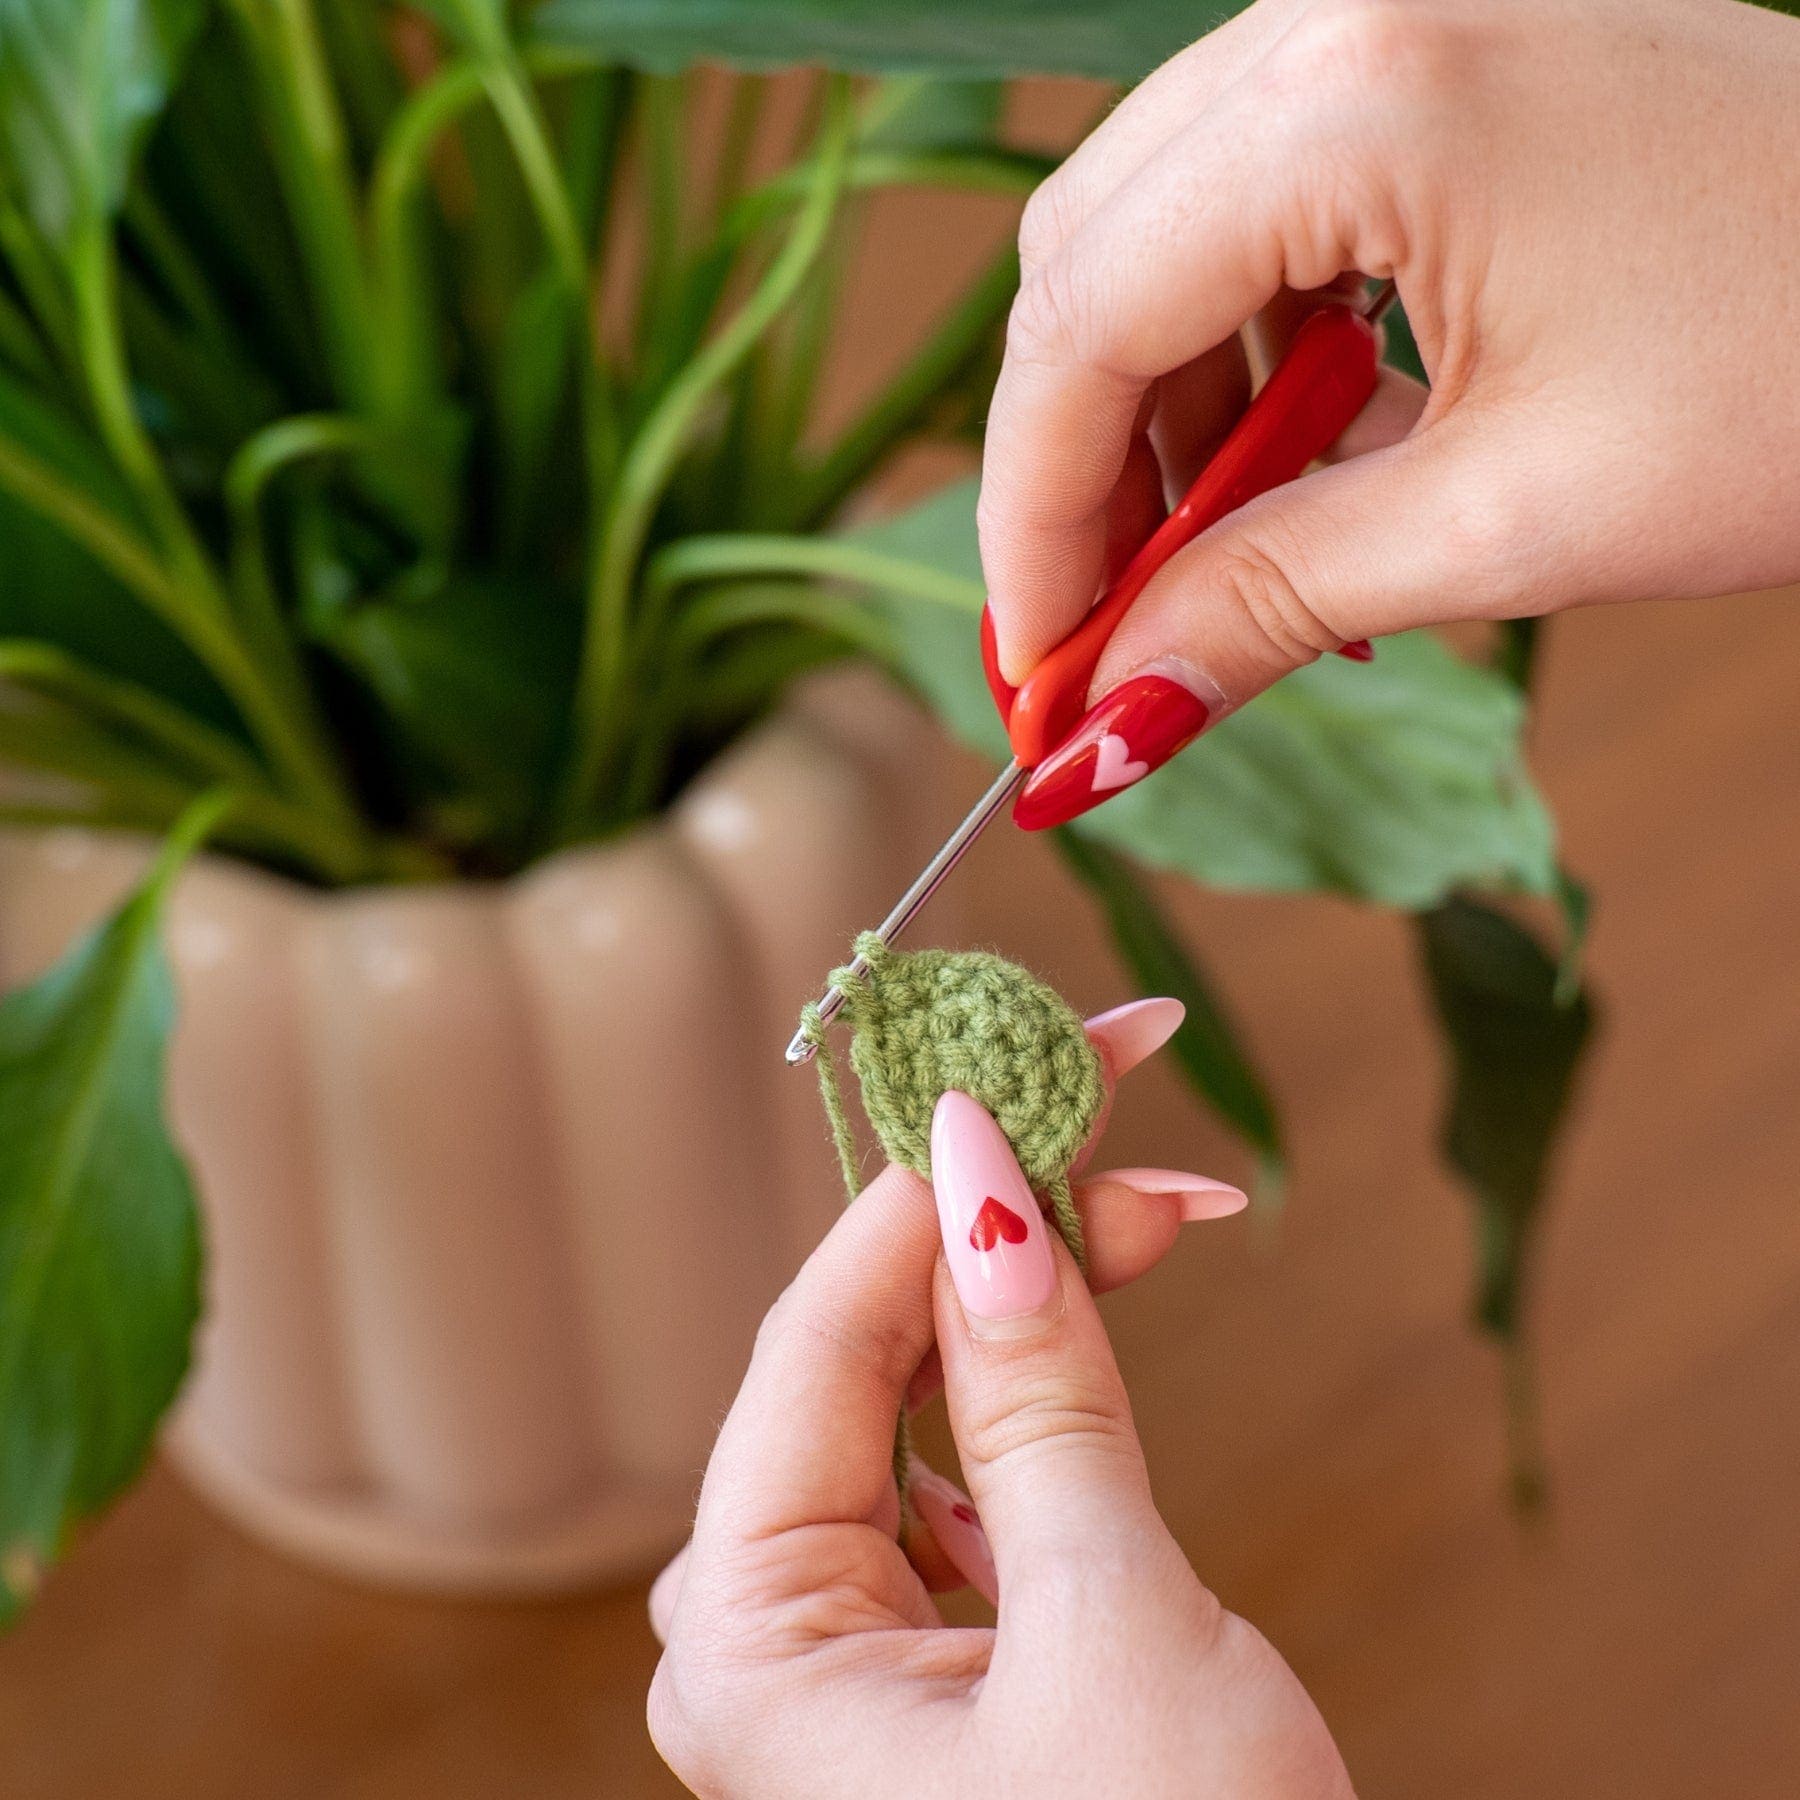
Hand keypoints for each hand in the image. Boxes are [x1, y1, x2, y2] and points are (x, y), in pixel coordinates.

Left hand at [647, 1000, 1350, 1798]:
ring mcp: (852, 1650)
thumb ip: (1040, 1392)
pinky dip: (1047, 1392)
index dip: (931, 1185)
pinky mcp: (936, 1659)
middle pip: (873, 1356)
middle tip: (1130, 1107)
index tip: (1034, 1064)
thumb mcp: (1110, 1625)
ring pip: (928, 1404)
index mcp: (747, 1643)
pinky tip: (1104, 1311)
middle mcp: (770, 1638)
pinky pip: (968, 1477)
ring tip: (1152, 1200)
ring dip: (1037, 1293)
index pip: (820, 1338)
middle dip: (1004, 1226)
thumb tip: (986, 1174)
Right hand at [981, 0, 1799, 826]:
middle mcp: (1342, 20)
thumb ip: (1268, 607)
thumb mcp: (1511, 522)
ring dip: (1148, 420)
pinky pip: (1250, 215)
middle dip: (1072, 471)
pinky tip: (1287, 466)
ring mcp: (1386, 25)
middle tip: (1097, 634)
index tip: (1036, 668)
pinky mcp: (1431, 64)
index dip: (1031, 520)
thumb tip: (1107, 721)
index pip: (1082, 326)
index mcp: (1360, 100)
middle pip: (1089, 265)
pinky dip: (1232, 357)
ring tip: (1208, 568)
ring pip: (1153, 237)